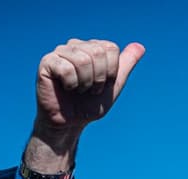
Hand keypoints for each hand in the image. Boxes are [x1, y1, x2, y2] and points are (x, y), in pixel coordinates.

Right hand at [24, 38, 144, 171]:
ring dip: (85, 83)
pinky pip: (66, 68)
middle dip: (98, 78)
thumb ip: (126, 65)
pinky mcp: (47, 63)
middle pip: (98, 52)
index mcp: (92, 47)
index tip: (101, 85)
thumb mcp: (114, 85)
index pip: (110, 49)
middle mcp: (75, 45)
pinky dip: (71, 84)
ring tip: (78, 90)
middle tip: (89, 89)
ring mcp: (60, 52)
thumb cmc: (89, 104)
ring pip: (82, 60)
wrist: (70, 123)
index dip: (110, 72)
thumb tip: (140, 46)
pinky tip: (66, 89)